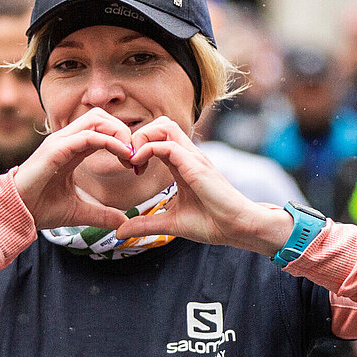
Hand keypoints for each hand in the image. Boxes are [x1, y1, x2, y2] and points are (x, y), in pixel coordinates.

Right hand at [13, 108, 135, 230]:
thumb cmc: (41, 208)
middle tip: (136, 157)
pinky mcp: (56, 149)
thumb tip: (123, 222)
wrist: (16, 213)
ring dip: (119, 133)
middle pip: (101, 117)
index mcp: (72, 149)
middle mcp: (66, 140)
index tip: (136, 165)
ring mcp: (60, 141)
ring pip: (96, 119)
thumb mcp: (79, 212)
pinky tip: (122, 156)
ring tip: (130, 155)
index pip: (102, 130)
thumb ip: (102, 215)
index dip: (123, 142)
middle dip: (123, 132)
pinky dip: (109, 142)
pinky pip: (88, 136)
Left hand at [114, 118, 290, 252]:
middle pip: (161, 124)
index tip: (131, 169)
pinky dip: (148, 149)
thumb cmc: (211, 223)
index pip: (159, 138)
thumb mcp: (169, 223)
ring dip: (142, 138)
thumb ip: (144, 224)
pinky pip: (167, 144)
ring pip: (163, 126)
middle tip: (129, 162)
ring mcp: (193, 157)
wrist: (237, 228)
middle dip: (139, 136)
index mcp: (183, 164)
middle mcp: (188, 155)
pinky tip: (139, 166)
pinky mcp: (195, 165)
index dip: (140, 147)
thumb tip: (119, 233)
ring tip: (133, 162)